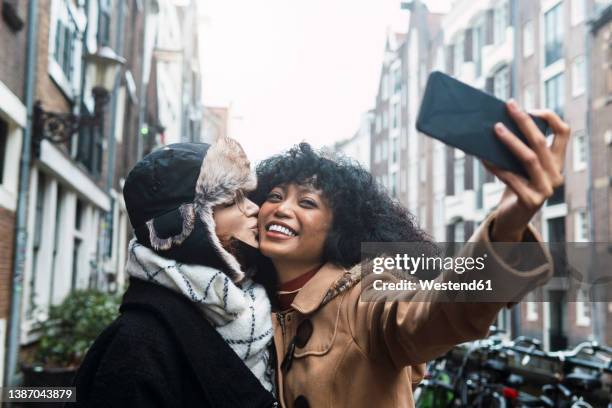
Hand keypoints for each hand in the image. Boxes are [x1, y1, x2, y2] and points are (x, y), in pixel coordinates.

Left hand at [483, 100, 569, 241]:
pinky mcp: (531, 201)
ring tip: (496, 128)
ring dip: (511, 141)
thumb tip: (499, 122)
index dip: (549, 118)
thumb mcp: (521, 166)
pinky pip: (510, 178)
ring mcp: (545, 189)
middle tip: (509, 105)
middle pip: (541, 142)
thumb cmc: (515, 185)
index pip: (563, 133)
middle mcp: (556, 174)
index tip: (529, 108)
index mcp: (557, 162)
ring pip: (528, 158)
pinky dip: (496, 166)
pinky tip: (484, 157)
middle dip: (524, 121)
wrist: (513, 218)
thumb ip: (520, 148)